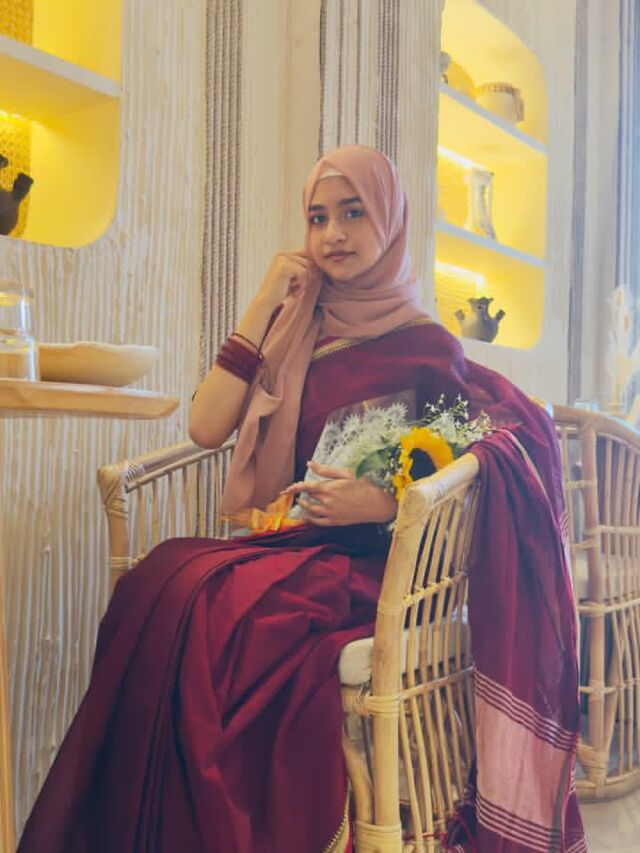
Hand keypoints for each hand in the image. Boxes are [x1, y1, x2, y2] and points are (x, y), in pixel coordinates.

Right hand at [257, 251, 315, 310]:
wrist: (267, 303)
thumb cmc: (281, 292)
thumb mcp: (292, 278)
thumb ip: (302, 268)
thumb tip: (317, 262)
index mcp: (282, 255)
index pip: (305, 256)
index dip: (308, 271)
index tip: (300, 285)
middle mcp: (281, 254)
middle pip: (308, 262)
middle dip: (306, 278)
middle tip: (297, 290)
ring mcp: (282, 259)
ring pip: (307, 267)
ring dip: (304, 282)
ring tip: (295, 292)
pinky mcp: (284, 266)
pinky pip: (303, 273)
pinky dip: (301, 285)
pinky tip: (293, 294)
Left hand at [282, 461, 397, 526]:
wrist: (377, 504)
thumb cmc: (363, 485)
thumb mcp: (346, 474)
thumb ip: (326, 470)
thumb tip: (310, 463)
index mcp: (328, 488)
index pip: (305, 487)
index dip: (295, 487)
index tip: (287, 488)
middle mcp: (327, 502)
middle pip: (307, 498)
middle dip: (298, 495)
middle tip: (292, 492)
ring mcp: (331, 514)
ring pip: (310, 511)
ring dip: (303, 506)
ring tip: (299, 501)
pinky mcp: (336, 521)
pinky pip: (319, 522)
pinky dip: (310, 520)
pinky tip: (307, 517)